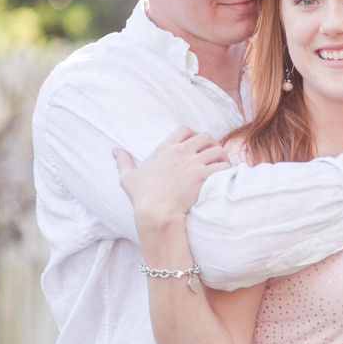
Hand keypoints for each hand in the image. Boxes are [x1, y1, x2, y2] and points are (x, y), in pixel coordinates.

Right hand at [115, 127, 229, 231]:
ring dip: (222, 156)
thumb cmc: (143, 198)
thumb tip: (115, 150)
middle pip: (205, 137)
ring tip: (223, 165)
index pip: (185, 130)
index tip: (198, 145)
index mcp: (165, 148)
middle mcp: (179, 151)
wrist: (155, 213)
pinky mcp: (202, 175)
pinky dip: (227, 169)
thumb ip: (123, 161)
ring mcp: (191, 162)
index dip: (195, 135)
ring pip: (217, 149)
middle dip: (212, 145)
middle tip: (214, 156)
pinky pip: (222, 165)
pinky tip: (226, 176)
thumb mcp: (128, 177)